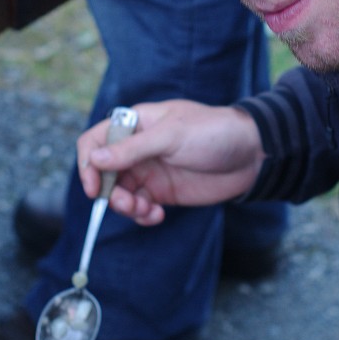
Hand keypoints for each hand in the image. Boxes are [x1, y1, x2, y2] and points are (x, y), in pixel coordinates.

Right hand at [77, 99, 264, 225]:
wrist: (251, 155)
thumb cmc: (213, 132)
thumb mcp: (171, 136)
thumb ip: (132, 149)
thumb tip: (94, 160)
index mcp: (135, 124)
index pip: (96, 141)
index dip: (88, 163)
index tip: (94, 187)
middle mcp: (137, 148)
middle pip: (104, 173)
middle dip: (110, 192)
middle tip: (128, 204)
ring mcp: (149, 171)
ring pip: (120, 193)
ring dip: (126, 207)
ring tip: (146, 210)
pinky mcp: (163, 192)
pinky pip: (140, 207)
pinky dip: (142, 215)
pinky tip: (158, 215)